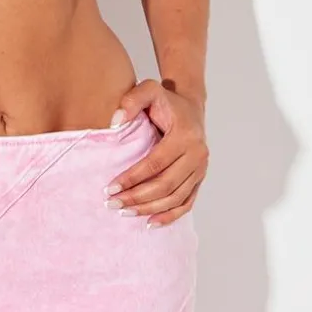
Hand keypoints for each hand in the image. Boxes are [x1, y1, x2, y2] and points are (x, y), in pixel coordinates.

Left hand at [104, 78, 207, 227]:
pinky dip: (170, 215)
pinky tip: (151, 222)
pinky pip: (187, 203)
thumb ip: (131, 100)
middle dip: (137, 197)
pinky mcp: (200, 178)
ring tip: (124, 212)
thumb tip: (114, 123)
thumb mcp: (148, 89)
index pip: (155, 163)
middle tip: (112, 203)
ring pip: (175, 197)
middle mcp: (197, 155)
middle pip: (165, 185)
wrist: (190, 105)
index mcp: (185, 136)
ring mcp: (201, 169)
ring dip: (149, 208)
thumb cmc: (165, 100)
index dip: (132, 178)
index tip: (110, 187)